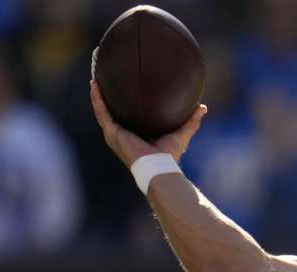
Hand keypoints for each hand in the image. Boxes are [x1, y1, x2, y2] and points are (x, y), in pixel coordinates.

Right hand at [89, 79, 205, 168]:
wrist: (159, 167)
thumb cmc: (169, 156)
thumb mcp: (181, 133)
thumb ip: (191, 121)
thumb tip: (203, 107)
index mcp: (133, 135)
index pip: (125, 117)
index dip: (121, 104)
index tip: (121, 89)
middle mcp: (121, 135)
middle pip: (110, 112)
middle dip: (104, 97)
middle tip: (102, 79)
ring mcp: (115, 134)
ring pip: (102, 110)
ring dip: (97, 95)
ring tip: (94, 78)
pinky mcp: (112, 133)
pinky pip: (102, 112)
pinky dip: (97, 99)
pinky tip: (95, 85)